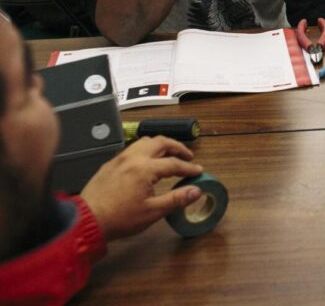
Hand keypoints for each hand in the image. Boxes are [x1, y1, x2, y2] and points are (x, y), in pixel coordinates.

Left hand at [81, 136, 203, 240]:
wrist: (86, 221)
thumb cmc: (119, 218)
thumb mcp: (152, 212)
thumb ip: (177, 199)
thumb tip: (196, 191)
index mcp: (145, 168)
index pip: (174, 164)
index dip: (189, 168)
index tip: (198, 172)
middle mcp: (133, 158)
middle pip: (161, 142)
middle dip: (177, 147)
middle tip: (187, 156)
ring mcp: (120, 159)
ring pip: (145, 142)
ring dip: (161, 145)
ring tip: (169, 155)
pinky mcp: (110, 164)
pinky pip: (132, 149)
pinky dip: (146, 150)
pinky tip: (147, 162)